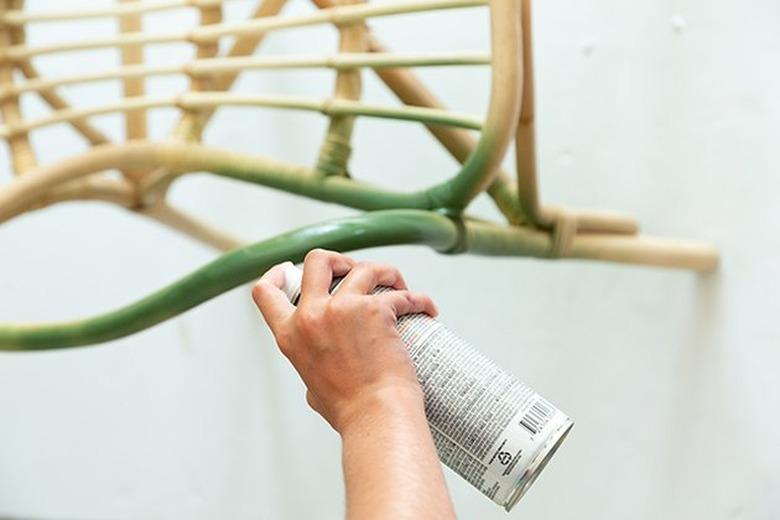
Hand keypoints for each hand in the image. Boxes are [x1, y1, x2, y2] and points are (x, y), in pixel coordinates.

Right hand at [252, 249, 437, 434]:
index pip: (265, 290)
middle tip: (359, 274)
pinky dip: (419, 300)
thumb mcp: (313, 387)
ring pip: (364, 267)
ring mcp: (342, 309)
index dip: (280, 272)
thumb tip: (322, 362)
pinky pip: (402, 293)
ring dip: (386, 273)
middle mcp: (311, 316)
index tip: (295, 269)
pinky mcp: (375, 310)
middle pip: (318, 260)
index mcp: (290, 335)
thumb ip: (313, 364)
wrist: (377, 418)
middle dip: (341, 260)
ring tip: (399, 287)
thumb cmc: (350, 411)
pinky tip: (427, 309)